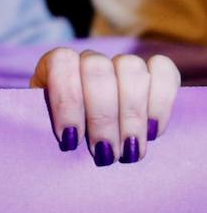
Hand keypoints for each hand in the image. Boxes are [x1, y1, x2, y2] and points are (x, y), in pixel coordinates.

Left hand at [24, 47, 179, 165]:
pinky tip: (153, 131)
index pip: (62, 64)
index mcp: (56, 64)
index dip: (66, 100)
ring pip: (131, 68)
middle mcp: (90, 58)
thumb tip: (64, 139)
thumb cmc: (64, 135)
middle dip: (102, 117)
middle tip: (105, 154)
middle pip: (98, 69)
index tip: (70, 139)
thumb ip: (47, 124)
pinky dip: (161, 101)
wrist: (87, 136)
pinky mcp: (154, 72)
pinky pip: (163, 70)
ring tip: (129, 150)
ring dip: (132, 115)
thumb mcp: (47, 128)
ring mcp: (122, 62)